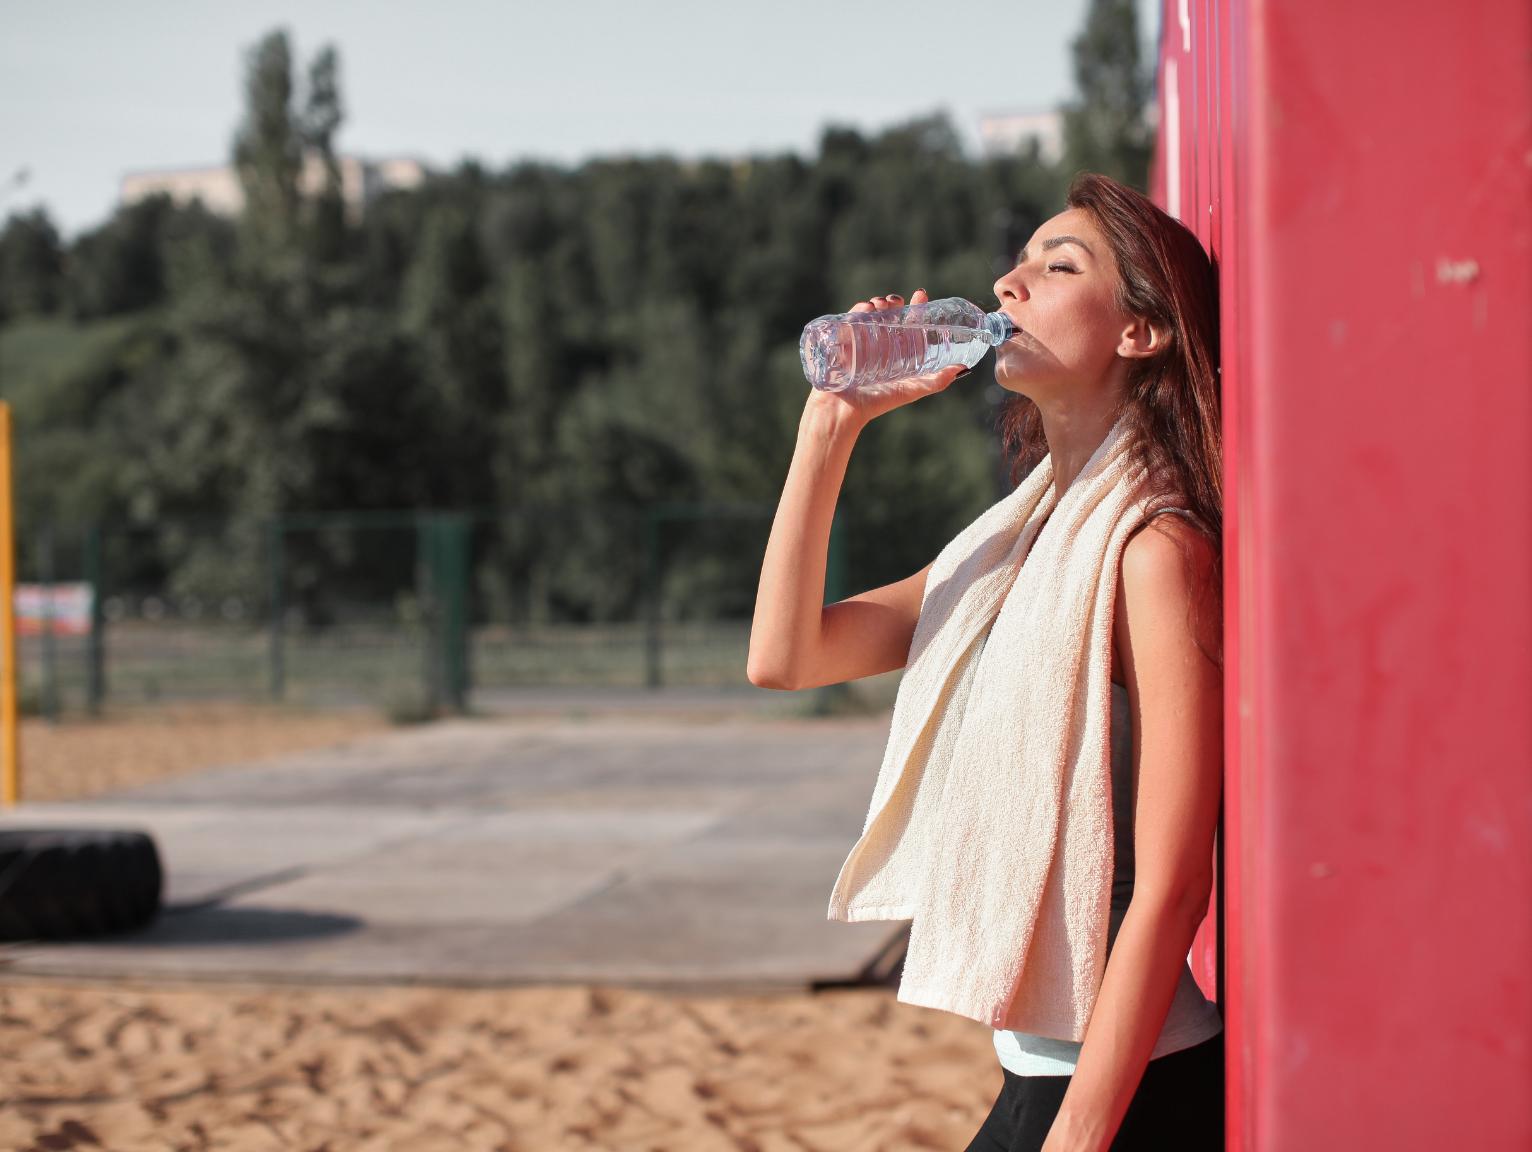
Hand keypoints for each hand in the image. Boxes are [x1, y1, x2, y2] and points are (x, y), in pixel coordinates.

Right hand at [805, 289, 969, 428]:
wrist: (845, 410)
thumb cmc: (877, 403)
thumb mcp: (912, 389)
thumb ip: (936, 381)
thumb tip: (963, 368)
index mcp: (897, 350)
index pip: (909, 322)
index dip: (916, 306)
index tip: (921, 294)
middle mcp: (880, 342)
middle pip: (889, 313)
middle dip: (894, 301)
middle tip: (897, 302)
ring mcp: (861, 339)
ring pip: (870, 312)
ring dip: (877, 302)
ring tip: (881, 305)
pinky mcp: (844, 340)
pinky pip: (850, 318)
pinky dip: (858, 309)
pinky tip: (866, 309)